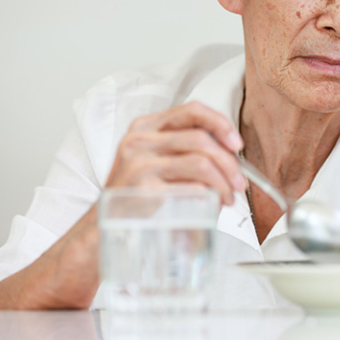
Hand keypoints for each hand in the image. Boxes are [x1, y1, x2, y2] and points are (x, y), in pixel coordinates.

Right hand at [0, 101, 244, 309]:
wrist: (99, 229)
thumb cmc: (134, 197)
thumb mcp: (153, 161)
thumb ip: (183, 149)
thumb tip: (230, 155)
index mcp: (145, 127)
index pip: (191, 109)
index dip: (220, 123)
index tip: (237, 144)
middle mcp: (139, 141)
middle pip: (201, 139)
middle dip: (229, 163)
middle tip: (240, 183)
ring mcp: (138, 164)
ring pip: (200, 162)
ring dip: (224, 182)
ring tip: (228, 197)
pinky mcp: (142, 190)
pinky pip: (190, 187)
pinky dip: (210, 196)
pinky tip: (213, 205)